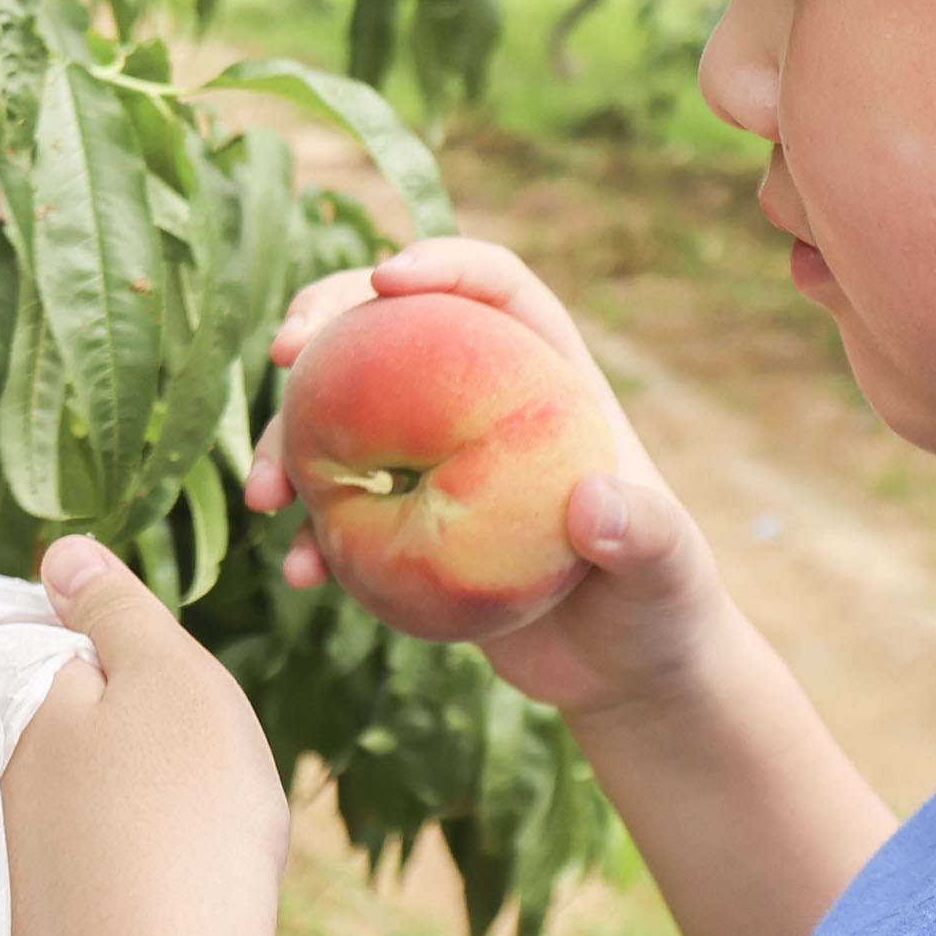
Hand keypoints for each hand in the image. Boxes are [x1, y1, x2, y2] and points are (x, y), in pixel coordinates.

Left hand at [2, 535, 290, 935]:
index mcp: (11, 704)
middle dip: (129, 744)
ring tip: (196, 853)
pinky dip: (125, 892)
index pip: (48, 646)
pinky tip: (172, 915)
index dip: (125, 664)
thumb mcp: (169, 681)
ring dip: (130, 820)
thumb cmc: (181, 827)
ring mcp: (0, 871)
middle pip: (64, 734)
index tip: (180, 709)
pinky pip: (84, 889)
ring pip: (77, 814)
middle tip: (200, 784)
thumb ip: (113, 609)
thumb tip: (57, 552)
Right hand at [245, 240, 739, 728]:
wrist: (625, 672)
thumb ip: (648, 535)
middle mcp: (480, 403)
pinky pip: (339, 510)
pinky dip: (310, 534)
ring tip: (265, 497)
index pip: (494, 288)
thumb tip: (594, 504)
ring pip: (342, 416)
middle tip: (281, 354)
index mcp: (548, 378)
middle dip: (324, 322)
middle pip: (391, 327)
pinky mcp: (406, 523)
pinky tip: (301, 574)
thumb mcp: (670, 572)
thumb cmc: (663, 605)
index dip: (442, 263)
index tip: (385, 277)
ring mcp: (435, 461)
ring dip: (286, 441)